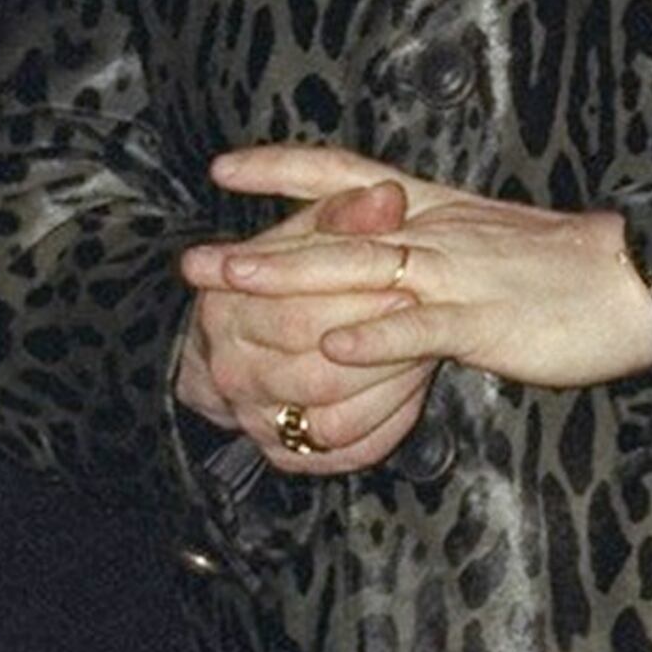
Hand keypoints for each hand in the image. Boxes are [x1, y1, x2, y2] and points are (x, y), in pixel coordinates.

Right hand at [174, 173, 437, 474]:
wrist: (250, 337)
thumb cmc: (292, 269)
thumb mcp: (311, 230)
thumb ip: (345, 211)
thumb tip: (387, 197)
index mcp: (224, 310)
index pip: (293, 314)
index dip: (355, 300)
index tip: (405, 282)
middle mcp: (231, 371)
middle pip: (315, 372)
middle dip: (377, 349)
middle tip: (423, 317)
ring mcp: (257, 419)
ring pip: (333, 421)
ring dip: (389, 388)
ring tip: (426, 352)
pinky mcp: (289, 454)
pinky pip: (347, 451)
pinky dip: (386, 424)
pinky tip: (412, 391)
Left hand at [188, 145, 651, 397]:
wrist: (643, 279)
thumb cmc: (572, 271)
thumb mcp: (494, 244)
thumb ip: (437, 247)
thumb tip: (389, 254)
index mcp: (442, 210)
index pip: (351, 175)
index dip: (284, 169)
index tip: (223, 168)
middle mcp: (442, 233)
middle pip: (339, 230)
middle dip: (261, 246)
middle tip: (194, 261)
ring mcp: (464, 276)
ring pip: (367, 272)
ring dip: (294, 280)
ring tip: (233, 291)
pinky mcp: (492, 320)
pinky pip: (428, 328)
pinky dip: (381, 339)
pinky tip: (337, 351)